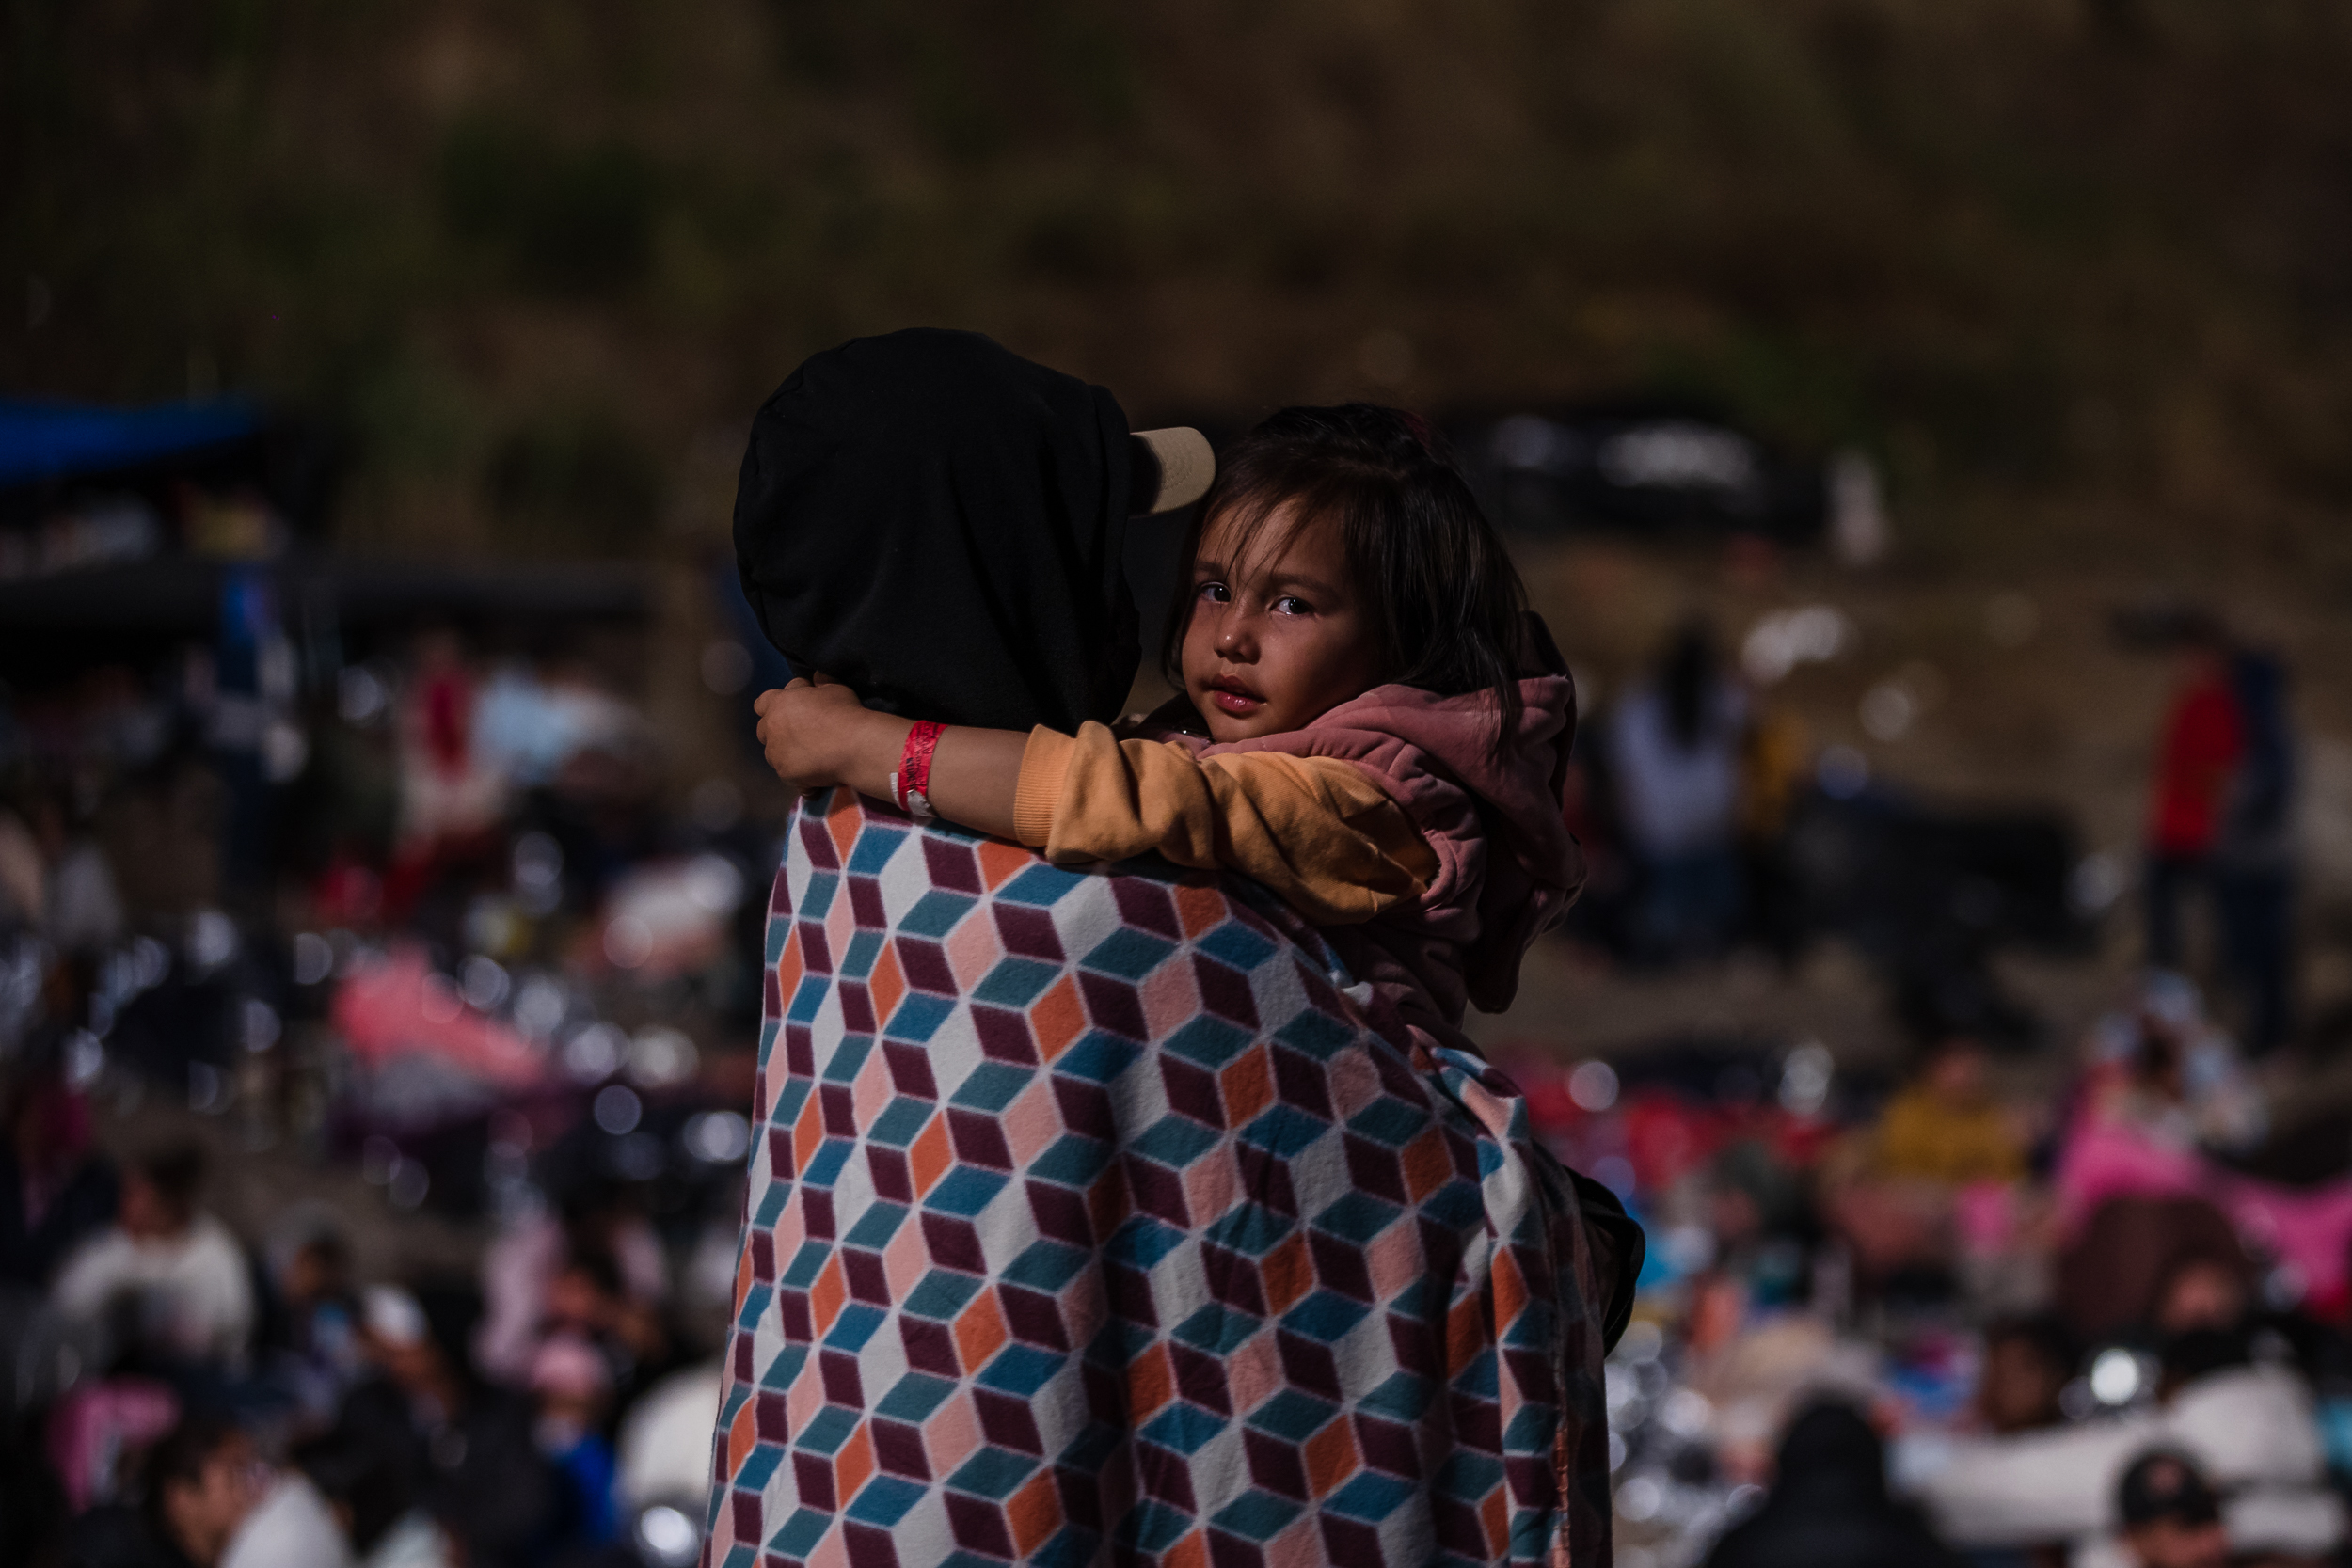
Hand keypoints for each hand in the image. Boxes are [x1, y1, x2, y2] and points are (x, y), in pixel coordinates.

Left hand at [753, 677, 885, 793]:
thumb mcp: (835, 689)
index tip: (793, 710)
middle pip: (764, 729)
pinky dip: (798, 773)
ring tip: (808, 756)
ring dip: (785, 752)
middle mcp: (771, 728)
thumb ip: (821, 682)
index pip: (762, 703)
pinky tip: (814, 773)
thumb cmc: (845, 713)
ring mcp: (776, 753)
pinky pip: (788, 774)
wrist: (854, 746)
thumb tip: (816, 678)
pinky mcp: (785, 774)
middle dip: (778, 731)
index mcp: (779, 703)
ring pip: (773, 753)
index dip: (776, 706)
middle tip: (800, 734)